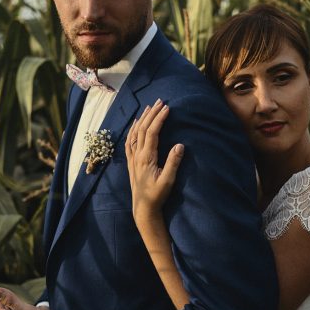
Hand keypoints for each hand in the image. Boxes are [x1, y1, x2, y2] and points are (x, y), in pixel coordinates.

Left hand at [125, 99, 184, 221]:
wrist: (143, 208)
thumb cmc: (157, 196)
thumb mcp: (168, 181)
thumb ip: (173, 163)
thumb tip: (180, 145)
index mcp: (146, 158)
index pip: (152, 133)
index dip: (159, 119)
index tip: (167, 108)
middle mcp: (137, 155)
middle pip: (142, 129)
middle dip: (151, 114)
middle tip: (160, 101)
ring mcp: (132, 158)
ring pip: (134, 133)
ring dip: (142, 119)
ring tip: (149, 107)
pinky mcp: (131, 162)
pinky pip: (129, 141)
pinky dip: (133, 129)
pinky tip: (135, 124)